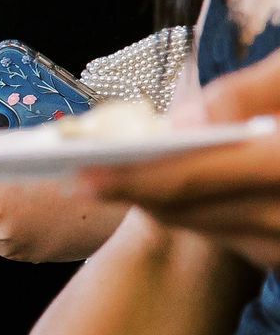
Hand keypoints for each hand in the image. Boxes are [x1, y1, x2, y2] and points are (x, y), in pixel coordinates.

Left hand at [75, 50, 279, 269]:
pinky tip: (175, 195)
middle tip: (84, 175)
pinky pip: (243, 243)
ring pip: (213, 231)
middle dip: (140, 193)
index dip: (134, 178)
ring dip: (166, 208)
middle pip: (195, 211)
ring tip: (118, 182)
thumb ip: (252, 91)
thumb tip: (181, 122)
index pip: (196, 179)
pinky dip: (206, 218)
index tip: (82, 171)